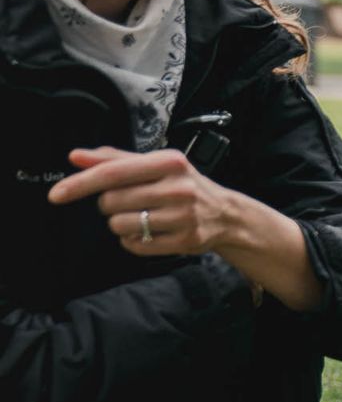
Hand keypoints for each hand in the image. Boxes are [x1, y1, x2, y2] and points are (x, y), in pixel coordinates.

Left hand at [48, 146, 325, 311]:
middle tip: (130, 202)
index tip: (56, 195)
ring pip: (120, 225)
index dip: (80, 184)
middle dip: (110, 205)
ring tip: (142, 217)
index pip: (113, 173)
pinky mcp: (185, 241)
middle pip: (111, 201)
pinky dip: (134, 241)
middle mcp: (178, 187)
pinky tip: (150, 232)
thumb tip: (75, 156)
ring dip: (121, 224)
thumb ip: (114, 159)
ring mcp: (183, 216)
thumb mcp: (154, 164)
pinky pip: (135, 245)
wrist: (226, 214)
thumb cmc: (182, 185)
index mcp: (168, 162)